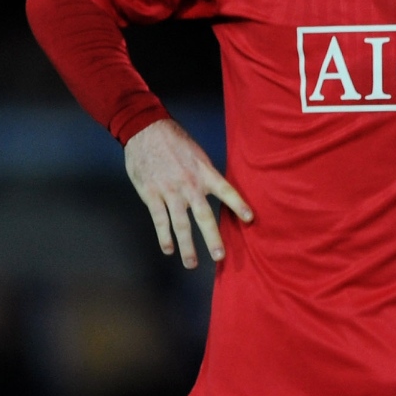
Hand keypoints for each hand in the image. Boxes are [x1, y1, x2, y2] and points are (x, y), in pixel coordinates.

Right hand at [124, 118, 253, 268]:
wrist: (146, 131)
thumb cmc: (175, 142)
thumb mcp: (197, 154)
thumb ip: (206, 175)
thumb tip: (218, 190)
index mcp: (204, 172)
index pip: (226, 190)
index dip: (238, 204)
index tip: (250, 218)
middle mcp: (190, 184)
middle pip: (204, 216)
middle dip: (212, 238)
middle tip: (220, 257)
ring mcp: (170, 192)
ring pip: (180, 224)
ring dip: (187, 246)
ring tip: (192, 264)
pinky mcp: (152, 195)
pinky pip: (159, 220)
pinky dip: (164, 237)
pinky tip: (169, 250)